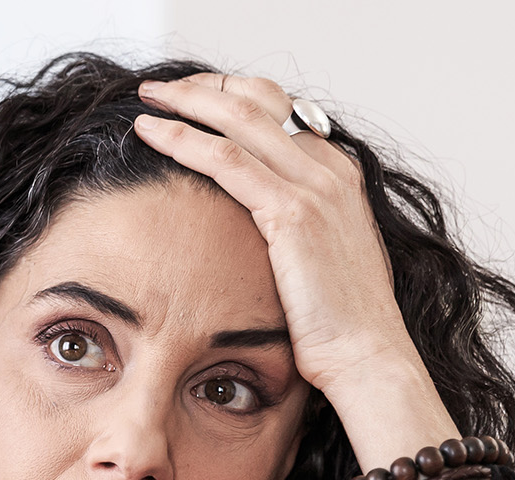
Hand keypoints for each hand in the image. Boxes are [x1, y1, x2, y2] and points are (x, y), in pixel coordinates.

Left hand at [132, 74, 458, 465]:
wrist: (367, 356)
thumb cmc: (338, 324)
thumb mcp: (320, 261)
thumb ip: (296, 227)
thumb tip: (259, 226)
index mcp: (339, 175)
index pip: (280, 112)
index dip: (231, 97)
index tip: (192, 99)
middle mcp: (331, 170)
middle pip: (259, 103)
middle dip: (204, 88)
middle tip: (160, 88)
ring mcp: (315, 187)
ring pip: (239, 121)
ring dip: (186, 103)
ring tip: (147, 99)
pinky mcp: (292, 213)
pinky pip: (226, 160)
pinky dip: (183, 139)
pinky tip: (151, 134)